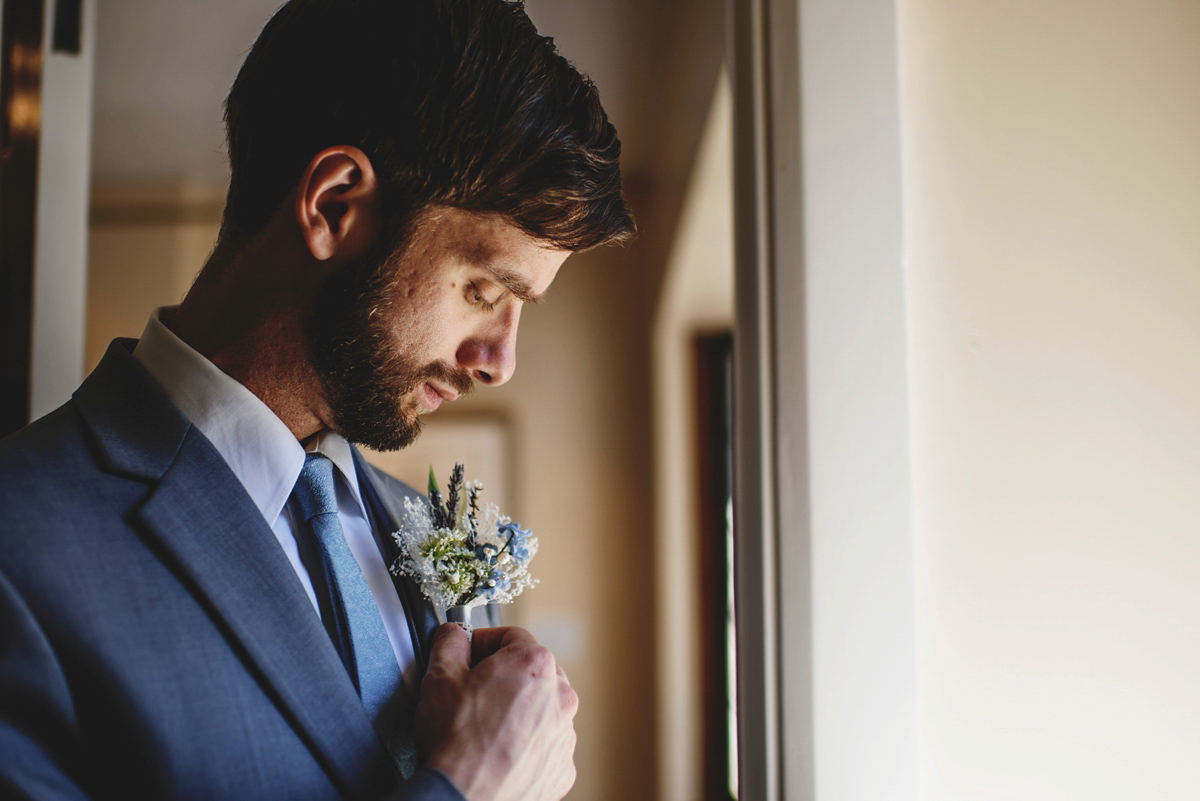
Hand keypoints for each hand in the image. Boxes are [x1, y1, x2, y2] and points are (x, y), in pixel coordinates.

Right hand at [416, 624, 577, 800]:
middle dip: (503, 678)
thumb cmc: (456, 741)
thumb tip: (453, 635)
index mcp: (535, 664)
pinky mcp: (562, 768)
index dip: (482, 643)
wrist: (463, 797)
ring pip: (540, 710)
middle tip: (472, 693)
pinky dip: (525, 746)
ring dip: (517, 712)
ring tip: (484, 729)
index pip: (510, 636)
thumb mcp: (440, 677)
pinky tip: (498, 752)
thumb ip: (450, 643)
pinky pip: (544, 746)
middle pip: (530, 672)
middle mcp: (560, 696)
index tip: (467, 655)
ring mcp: (564, 734)